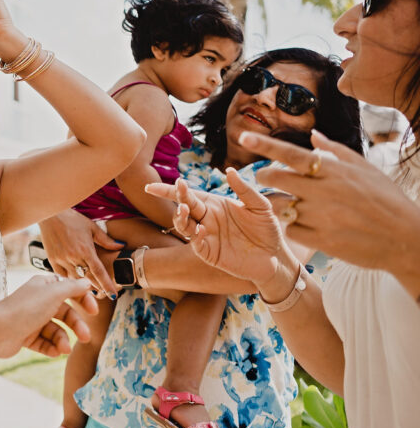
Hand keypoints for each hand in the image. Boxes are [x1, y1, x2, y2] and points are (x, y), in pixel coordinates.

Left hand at [0, 276, 97, 357]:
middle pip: (65, 313)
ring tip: (63, 349)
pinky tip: (54, 352)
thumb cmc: (26, 309)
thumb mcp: (53, 294)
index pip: (69, 290)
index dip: (83, 299)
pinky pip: (45, 343)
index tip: (94, 310)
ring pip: (56, 331)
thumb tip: (87, 282)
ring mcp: (32, 320)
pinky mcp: (27, 336)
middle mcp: (39, 302)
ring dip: (63, 340)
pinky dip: (51, 348)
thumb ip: (72, 288)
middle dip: (76, 325)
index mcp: (44, 287)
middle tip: (86, 337)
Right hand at [39, 209, 123, 296]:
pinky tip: (73, 282)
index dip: (107, 285)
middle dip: (96, 288)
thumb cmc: (72, 219)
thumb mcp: (92, 227)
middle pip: (88, 279)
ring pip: (74, 279)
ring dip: (82, 285)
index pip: (99, 272)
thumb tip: (120, 246)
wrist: (51, 214)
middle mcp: (74, 257)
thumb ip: (106, 240)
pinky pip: (61, 275)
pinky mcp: (52, 259)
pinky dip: (68, 280)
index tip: (113, 295)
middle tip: (103, 295)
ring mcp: (62, 259)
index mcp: (86, 250)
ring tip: (89, 289)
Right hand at [145, 174, 289, 287]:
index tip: (152, 187)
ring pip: (184, 226)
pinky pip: (196, 244)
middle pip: (184, 206)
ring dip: (181, 217)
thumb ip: (244, 189)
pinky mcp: (210, 253)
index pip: (188, 195)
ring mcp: (206, 236)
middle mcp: (206, 219)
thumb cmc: (267, 229)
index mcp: (214, 205)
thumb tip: (228, 170)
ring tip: (185, 209)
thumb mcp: (260, 206)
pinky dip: (194, 236)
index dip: (170, 190)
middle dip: (176, 197)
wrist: (276, 257)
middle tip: (178, 189)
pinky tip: (200, 229)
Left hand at [245, 130, 419, 290]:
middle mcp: (324, 191)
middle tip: (265, 176)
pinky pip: (291, 229)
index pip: (290, 154)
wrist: (406, 239)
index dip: (264, 145)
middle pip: (275, 178)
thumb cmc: (388, 200)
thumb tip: (314, 134)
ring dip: (277, 202)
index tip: (244, 136)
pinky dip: (293, 226)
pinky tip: (304, 224)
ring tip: (288, 201)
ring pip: (280, 205)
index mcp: (334, 170)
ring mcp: (321, 216)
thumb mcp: (366, 169)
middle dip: (264, 176)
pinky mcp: (321, 240)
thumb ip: (336, 150)